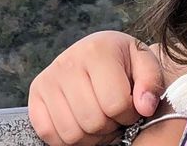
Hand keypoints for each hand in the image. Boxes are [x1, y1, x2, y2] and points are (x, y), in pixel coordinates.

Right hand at [27, 30, 167, 145]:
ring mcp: (48, 78)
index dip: (128, 113)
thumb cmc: (122, 62)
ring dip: (89, 135)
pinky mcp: (35, 93)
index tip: (130, 106)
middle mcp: (67, 61)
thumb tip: (144, 106)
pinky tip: (79, 122)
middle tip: (113, 114)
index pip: (115, 104)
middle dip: (109, 125)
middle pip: (92, 121)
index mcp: (97, 50)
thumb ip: (151, 82)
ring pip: (70, 132)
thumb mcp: (144, 63)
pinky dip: (65, 138)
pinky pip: (48, 133)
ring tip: (97, 118)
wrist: (96, 52)